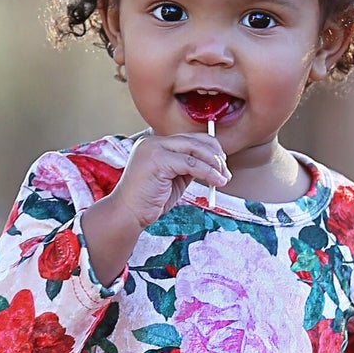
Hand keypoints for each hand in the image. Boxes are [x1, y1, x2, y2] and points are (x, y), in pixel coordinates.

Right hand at [114, 130, 230, 230]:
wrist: (127, 214)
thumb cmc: (148, 201)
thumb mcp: (173, 180)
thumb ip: (188, 168)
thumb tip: (212, 164)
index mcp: (155, 143)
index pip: (189, 138)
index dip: (210, 148)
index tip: (222, 164)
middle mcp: (153, 141)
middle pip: (194, 140)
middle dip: (215, 155)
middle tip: (226, 172)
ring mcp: (154, 148)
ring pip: (194, 149)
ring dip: (214, 164)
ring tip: (224, 178)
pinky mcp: (157, 160)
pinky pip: (190, 163)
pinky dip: (207, 172)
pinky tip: (216, 181)